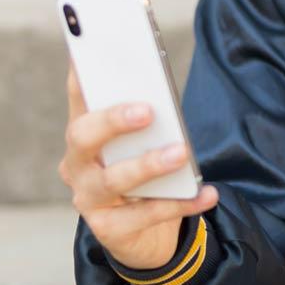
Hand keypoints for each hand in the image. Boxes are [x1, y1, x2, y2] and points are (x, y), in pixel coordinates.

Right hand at [59, 63, 218, 269]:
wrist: (142, 235)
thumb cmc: (143, 177)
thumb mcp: (141, 145)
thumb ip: (147, 122)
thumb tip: (162, 96)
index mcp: (83, 134)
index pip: (79, 96)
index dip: (82, 72)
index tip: (91, 48)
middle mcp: (76, 165)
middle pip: (83, 136)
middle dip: (113, 120)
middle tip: (147, 111)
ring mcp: (88, 199)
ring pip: (113, 180)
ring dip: (149, 164)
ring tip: (181, 152)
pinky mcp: (108, 230)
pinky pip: (146, 215)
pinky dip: (181, 203)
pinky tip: (207, 193)